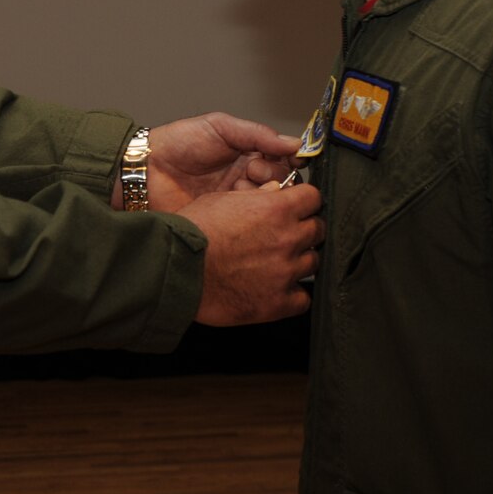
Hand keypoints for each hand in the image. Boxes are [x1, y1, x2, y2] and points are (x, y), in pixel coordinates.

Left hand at [139, 113, 298, 213]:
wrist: (146, 170)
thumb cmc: (178, 144)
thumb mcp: (220, 127)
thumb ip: (257, 133)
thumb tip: (294, 143)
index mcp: (248, 154)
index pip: (284, 160)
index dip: (288, 159)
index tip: (289, 158)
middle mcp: (247, 179)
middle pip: (282, 183)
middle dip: (272, 176)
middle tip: (250, 170)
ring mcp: (237, 202)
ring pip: (269, 203)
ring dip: (260, 194)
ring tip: (238, 186)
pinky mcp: (227, 222)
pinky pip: (250, 221)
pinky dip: (248, 212)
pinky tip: (233, 202)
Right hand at [180, 179, 322, 325]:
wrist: (175, 269)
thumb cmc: (192, 233)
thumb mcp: (220, 200)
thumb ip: (254, 196)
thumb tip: (275, 190)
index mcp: (276, 209)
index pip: (313, 198)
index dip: (304, 201)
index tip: (297, 207)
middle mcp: (287, 238)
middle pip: (317, 229)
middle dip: (304, 229)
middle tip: (284, 235)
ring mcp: (285, 272)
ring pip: (313, 263)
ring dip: (299, 261)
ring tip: (276, 263)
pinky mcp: (278, 303)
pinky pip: (303, 299)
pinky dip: (293, 294)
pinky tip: (276, 289)